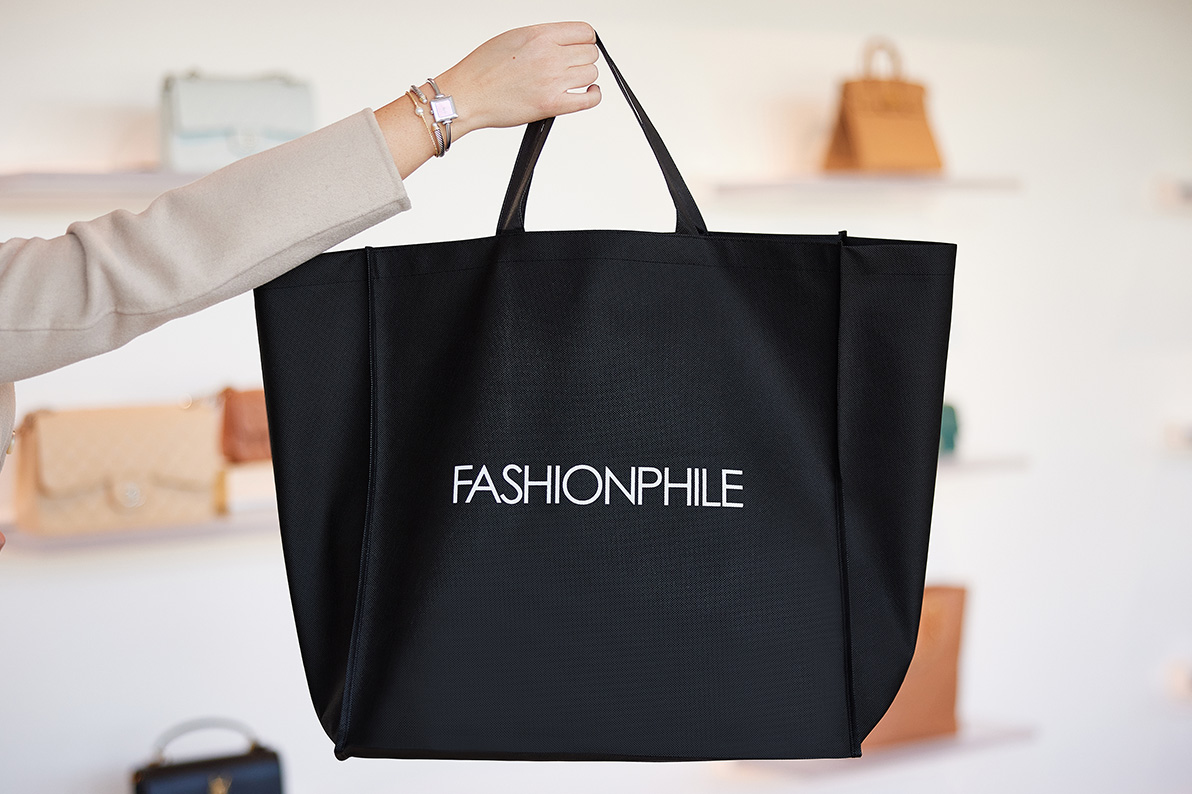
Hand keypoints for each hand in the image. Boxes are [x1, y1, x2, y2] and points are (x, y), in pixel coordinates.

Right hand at [435, 21, 601, 136]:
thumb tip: (563, 41)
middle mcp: (549, 56)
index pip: (584, 31)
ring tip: (571, 80)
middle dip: (583, 58)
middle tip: (571, 65)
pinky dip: (593, 96)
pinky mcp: (552, 105)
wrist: (467, 95)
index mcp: (540, 35)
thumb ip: (542, 38)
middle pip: (590, 52)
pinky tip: (588, 92)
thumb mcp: (513, 38)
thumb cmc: (482, 69)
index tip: (580, 46)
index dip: (584, 39)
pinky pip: (590, 99)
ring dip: (584, 77)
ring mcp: (553, 81)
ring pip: (591, 73)